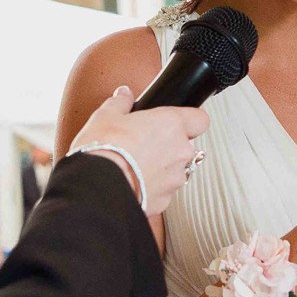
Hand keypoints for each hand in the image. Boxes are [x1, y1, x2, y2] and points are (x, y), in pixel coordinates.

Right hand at [72, 85, 207, 216]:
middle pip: (185, 146)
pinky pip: (163, 191)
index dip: (190, 120)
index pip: (200, 119)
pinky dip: (151, 188)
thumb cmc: (103, 150)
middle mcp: (180, 152)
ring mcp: (175, 179)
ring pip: (175, 171)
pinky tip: (131, 184)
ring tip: (134, 167)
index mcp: (171, 125)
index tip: (176, 122)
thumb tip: (124, 95)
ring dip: (161, 169)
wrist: (97, 189)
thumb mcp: (106, 116)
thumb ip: (120, 102)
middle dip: (168, 147)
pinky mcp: (165, 201)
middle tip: (144, 145)